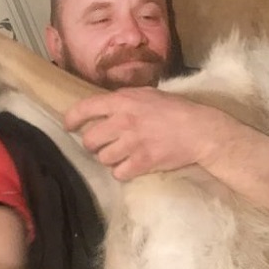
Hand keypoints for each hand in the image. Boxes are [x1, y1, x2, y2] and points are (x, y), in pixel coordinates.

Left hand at [64, 88, 221, 180]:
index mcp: (123, 101)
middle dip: (93, 144)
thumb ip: (124, 100)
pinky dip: (122, 172)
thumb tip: (105, 107)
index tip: (69, 126)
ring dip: (109, 159)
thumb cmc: (176, 110)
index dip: (72, 119)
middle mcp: (123, 122)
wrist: (199, 131)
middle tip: (102, 145)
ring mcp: (132, 144)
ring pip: (103, 158)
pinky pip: (118, 173)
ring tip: (120, 155)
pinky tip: (130, 166)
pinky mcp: (142, 163)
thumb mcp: (148, 94)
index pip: (85, 109)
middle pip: (90, 140)